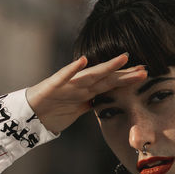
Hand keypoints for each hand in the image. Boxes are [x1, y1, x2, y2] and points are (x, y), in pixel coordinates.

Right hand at [25, 52, 147, 136]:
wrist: (30, 115)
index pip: (111, 84)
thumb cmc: (53, 111)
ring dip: (107, 67)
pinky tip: (82, 60)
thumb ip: (90, 103)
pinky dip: (72, 69)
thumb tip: (104, 103)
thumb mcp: (77, 110)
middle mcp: (80, 84)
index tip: (144, 74)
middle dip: (125, 74)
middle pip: (107, 78)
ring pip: (91, 74)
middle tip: (144, 68)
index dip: (127, 79)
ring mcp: (68, 84)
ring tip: (123, 58)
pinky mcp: (53, 85)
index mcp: (87, 91)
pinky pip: (63, 76)